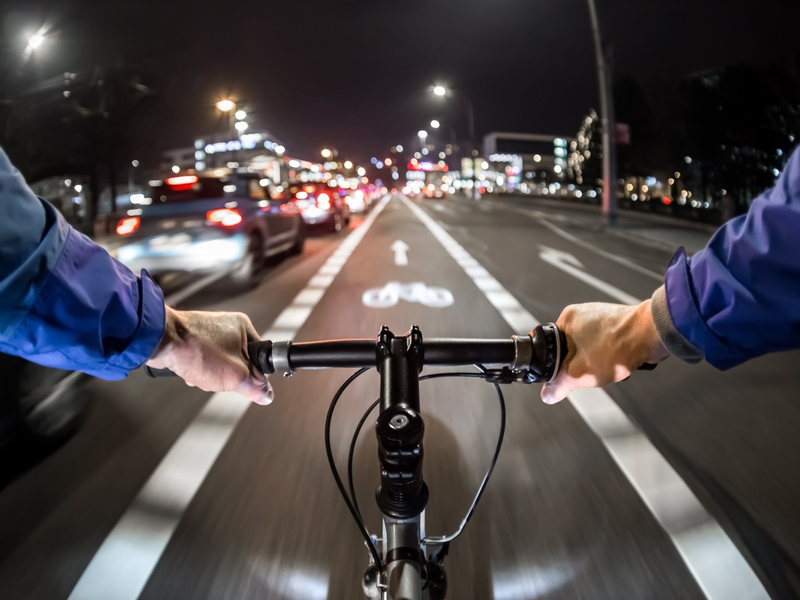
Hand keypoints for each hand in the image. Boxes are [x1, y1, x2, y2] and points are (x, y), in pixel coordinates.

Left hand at [147, 306, 272, 404]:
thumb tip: (267, 395)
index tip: (243, 381)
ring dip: (211, 374)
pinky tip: (190, 370)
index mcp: (244, 328)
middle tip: (218, 376)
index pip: (261, 358)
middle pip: (240, 363)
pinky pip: (205, 360)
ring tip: (201, 372)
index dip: (254, 374)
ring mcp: (210, 331)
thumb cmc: (197, 350)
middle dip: (227, 376)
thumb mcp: (235, 375)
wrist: (160, 341)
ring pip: (220, 364)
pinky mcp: (194, 338)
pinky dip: (199, 368)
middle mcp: (228, 326)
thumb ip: (255, 387)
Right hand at [541, 300, 669, 404]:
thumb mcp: (580, 373)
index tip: (565, 376)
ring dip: (599, 363)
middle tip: (592, 371)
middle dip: (582, 366)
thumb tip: (547, 394)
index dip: (556, 365)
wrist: (653, 334)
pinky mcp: (617, 323)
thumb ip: (559, 385)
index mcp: (567, 318)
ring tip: (610, 366)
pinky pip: (607, 346)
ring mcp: (601, 317)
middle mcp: (582, 314)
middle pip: (571, 350)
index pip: (550, 347)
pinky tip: (621, 361)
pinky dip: (612, 357)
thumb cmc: (616, 347)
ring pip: (590, 350)